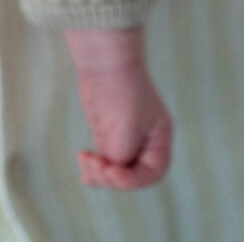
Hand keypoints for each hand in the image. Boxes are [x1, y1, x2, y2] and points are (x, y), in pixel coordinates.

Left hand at [64, 27, 171, 188]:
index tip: (111, 171)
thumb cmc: (123, 91)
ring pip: (115, 170)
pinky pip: (104, 160)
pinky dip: (94, 168)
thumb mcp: (126, 130)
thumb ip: (121, 157)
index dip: (132, 180)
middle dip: (112, 176)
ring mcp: (125, 138)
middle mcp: (145, 141)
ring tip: (86, 161)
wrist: (106, 62)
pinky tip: (83, 169)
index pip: (152, 173)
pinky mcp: (108, 134)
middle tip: (95, 164)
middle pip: (131, 174)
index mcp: (159, 138)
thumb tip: (107, 174)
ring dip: (99, 173)